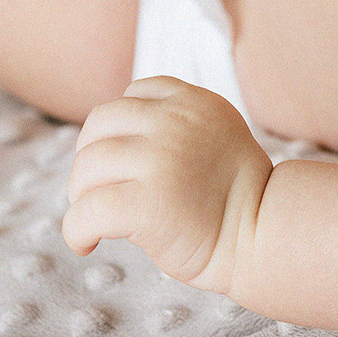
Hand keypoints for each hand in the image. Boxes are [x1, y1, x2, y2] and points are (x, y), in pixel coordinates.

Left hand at [63, 78, 271, 295]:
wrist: (261, 235)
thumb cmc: (235, 195)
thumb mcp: (215, 134)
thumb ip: (176, 122)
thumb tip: (113, 138)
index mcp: (195, 103)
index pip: (134, 92)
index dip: (118, 127)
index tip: (123, 161)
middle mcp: (177, 123)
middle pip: (99, 124)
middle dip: (90, 159)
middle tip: (98, 192)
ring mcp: (162, 160)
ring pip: (86, 167)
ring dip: (80, 196)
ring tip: (96, 219)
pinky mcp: (148, 204)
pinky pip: (86, 211)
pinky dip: (76, 230)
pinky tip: (87, 243)